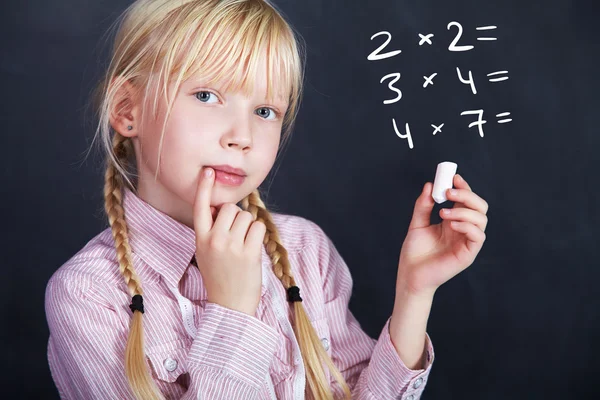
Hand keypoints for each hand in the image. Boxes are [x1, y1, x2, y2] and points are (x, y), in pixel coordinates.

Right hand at [192, 167, 266, 315]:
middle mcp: (214, 240)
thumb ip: (211, 231)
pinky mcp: (249, 253)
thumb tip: (222, 208)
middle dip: (236, 217)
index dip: (204, 188)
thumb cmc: (220, 276)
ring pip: (246, 216)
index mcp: (201, 239)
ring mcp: (231, 246)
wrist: (230, 306)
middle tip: (236, 237)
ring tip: (243, 245)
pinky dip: (258, 234)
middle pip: (230, 208)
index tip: (209, 172)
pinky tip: (252, 249)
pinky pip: (258, 227)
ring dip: (249, 226)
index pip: (201, 208)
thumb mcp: (206, 252)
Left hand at [396, 174, 488, 297]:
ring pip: (481, 219)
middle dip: (467, 195)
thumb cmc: (414, 252)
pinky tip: (451, 224)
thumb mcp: (417, 223)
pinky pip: (478, 236)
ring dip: (464, 211)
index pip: (466, 200)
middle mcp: (463, 229)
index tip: (453, 177)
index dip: (463, 187)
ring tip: (443, 213)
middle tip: (449, 193)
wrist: (410, 274)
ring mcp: (467, 242)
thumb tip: (429, 185)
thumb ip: (423, 205)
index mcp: (453, 221)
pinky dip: (467, 225)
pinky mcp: (468, 254)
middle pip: (479, 206)